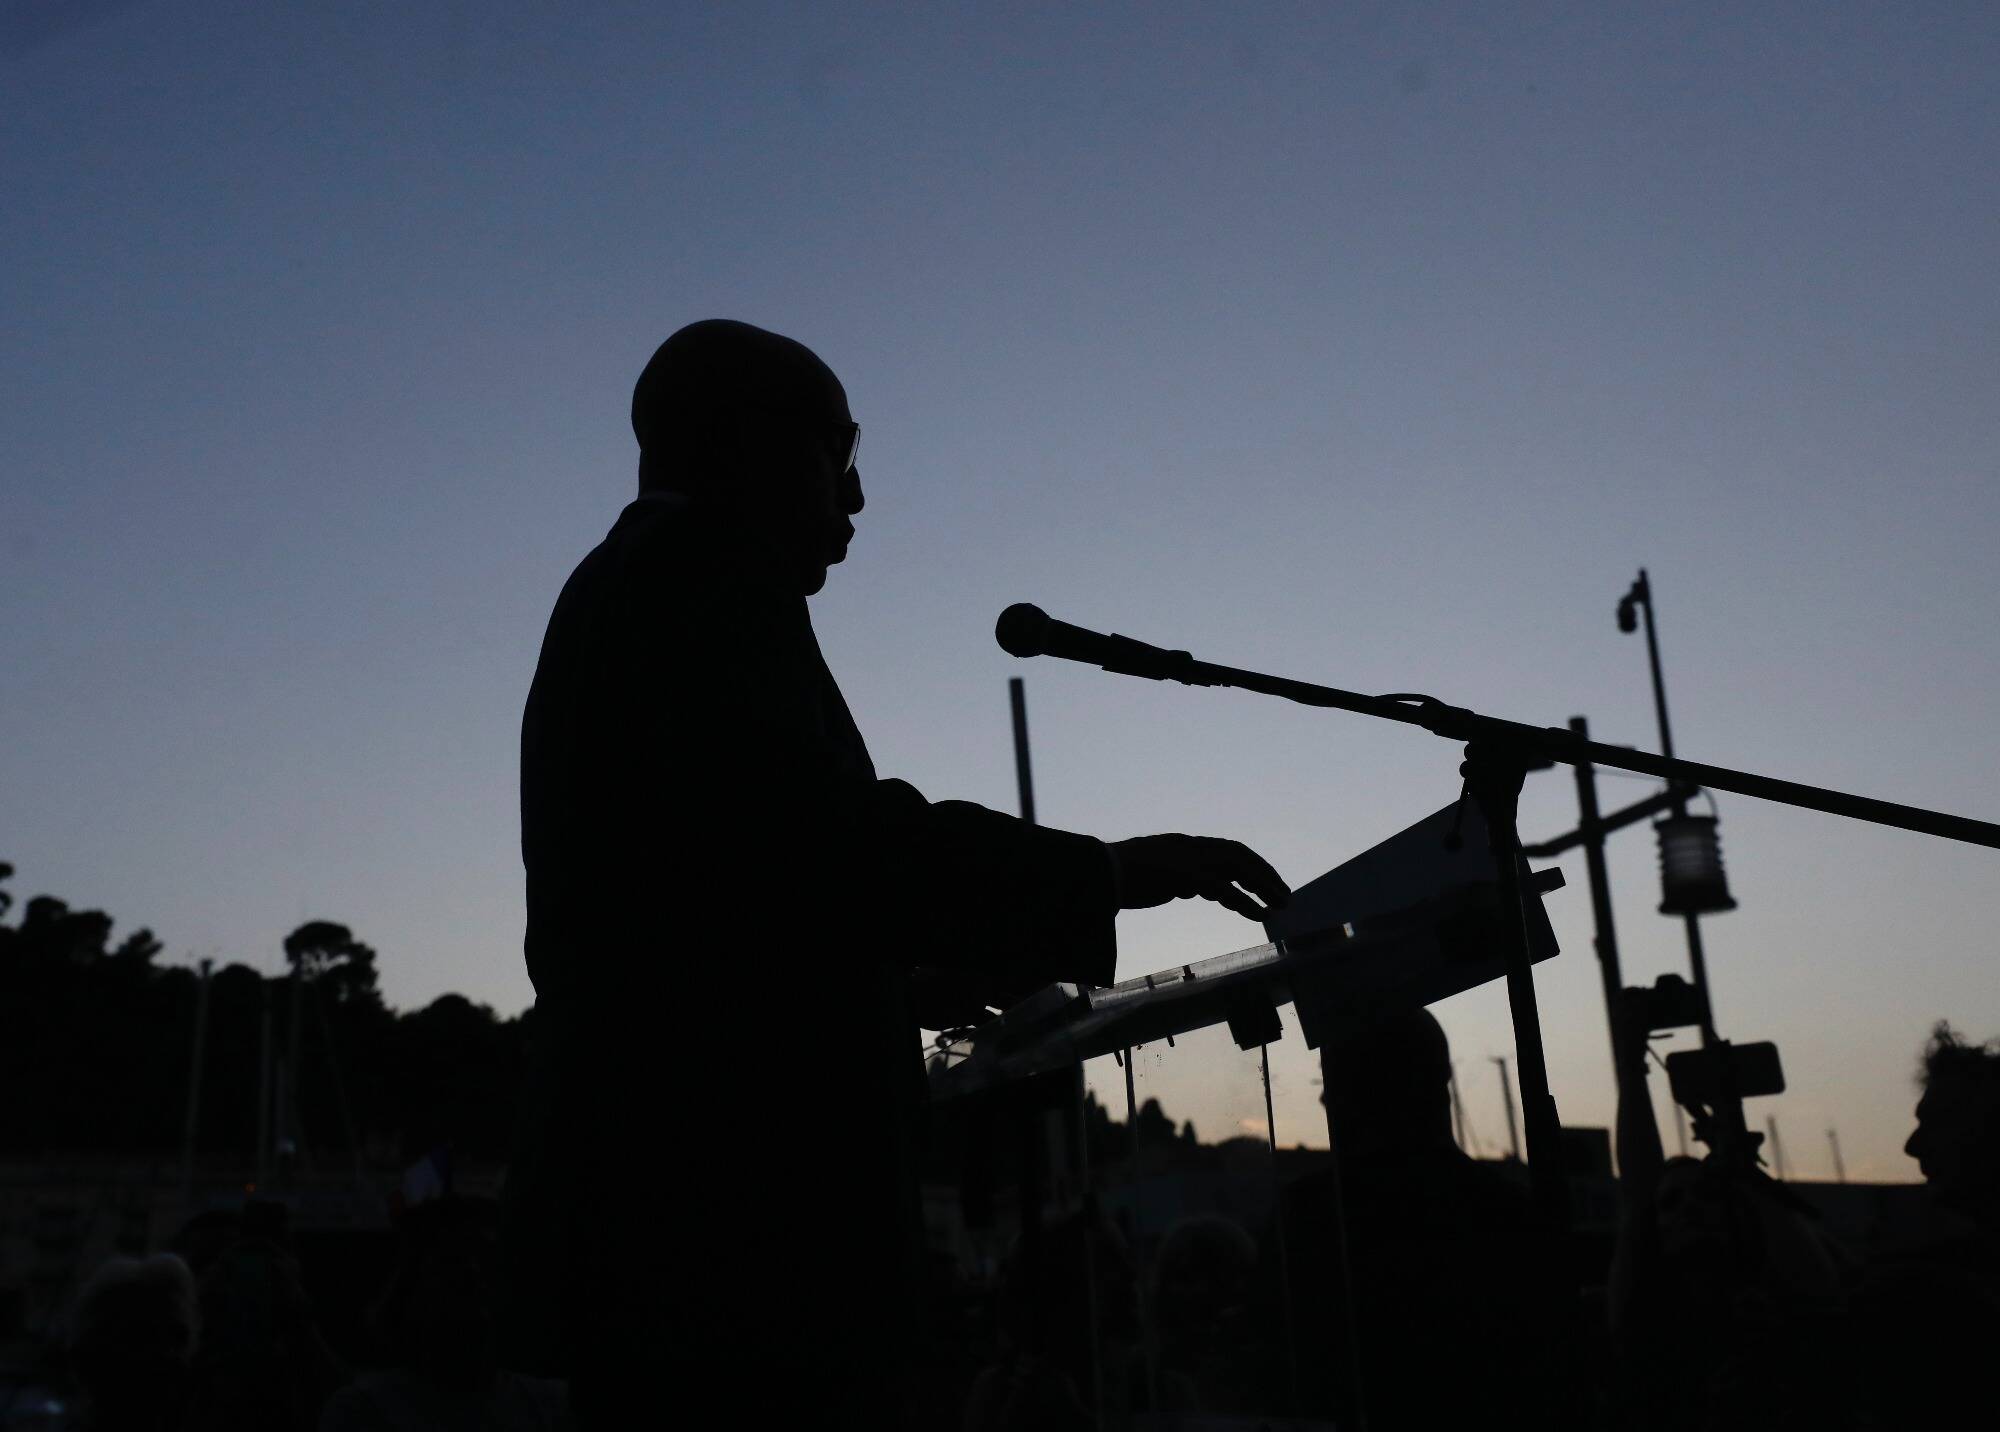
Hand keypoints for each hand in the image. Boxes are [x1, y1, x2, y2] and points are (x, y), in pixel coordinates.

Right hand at [1108, 834, 1289, 920]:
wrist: (1096, 875)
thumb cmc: (1115, 877)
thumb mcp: (1152, 872)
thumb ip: (1174, 877)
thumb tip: (1188, 888)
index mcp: (1182, 845)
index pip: (1225, 849)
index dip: (1248, 865)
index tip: (1262, 883)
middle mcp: (1189, 847)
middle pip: (1238, 853)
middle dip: (1263, 873)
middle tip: (1283, 895)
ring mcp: (1187, 860)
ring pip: (1238, 866)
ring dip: (1264, 885)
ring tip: (1282, 905)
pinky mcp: (1184, 876)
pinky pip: (1225, 889)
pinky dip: (1246, 902)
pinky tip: (1260, 916)